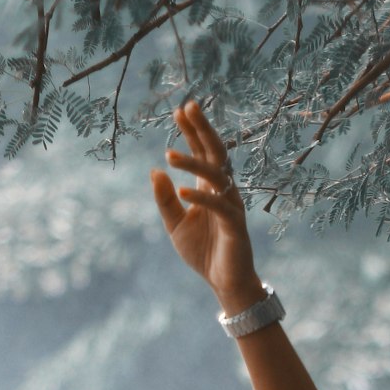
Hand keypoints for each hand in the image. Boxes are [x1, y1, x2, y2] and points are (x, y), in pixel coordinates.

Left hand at [150, 100, 262, 312]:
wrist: (223, 282)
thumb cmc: (202, 252)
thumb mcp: (175, 224)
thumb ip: (165, 199)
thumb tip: (155, 170)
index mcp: (208, 188)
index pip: (202, 152)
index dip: (192, 131)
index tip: (180, 110)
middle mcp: (223, 191)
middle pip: (215, 152)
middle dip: (202, 129)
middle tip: (188, 107)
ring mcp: (231, 205)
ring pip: (216, 175)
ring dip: (193, 163)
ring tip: (169, 154)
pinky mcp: (235, 224)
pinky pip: (218, 205)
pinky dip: (200, 197)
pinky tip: (182, 191)